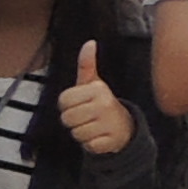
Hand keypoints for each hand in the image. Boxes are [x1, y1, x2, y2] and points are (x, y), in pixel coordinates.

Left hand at [53, 40, 134, 156]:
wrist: (124, 127)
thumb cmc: (100, 103)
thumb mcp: (93, 83)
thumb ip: (86, 65)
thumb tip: (90, 42)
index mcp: (97, 89)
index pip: (63, 101)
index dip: (67, 106)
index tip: (79, 104)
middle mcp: (104, 104)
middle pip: (66, 118)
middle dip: (73, 121)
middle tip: (86, 117)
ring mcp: (109, 124)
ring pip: (75, 133)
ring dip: (81, 133)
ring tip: (93, 126)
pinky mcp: (110, 142)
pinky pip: (87, 146)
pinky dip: (90, 144)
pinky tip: (99, 137)